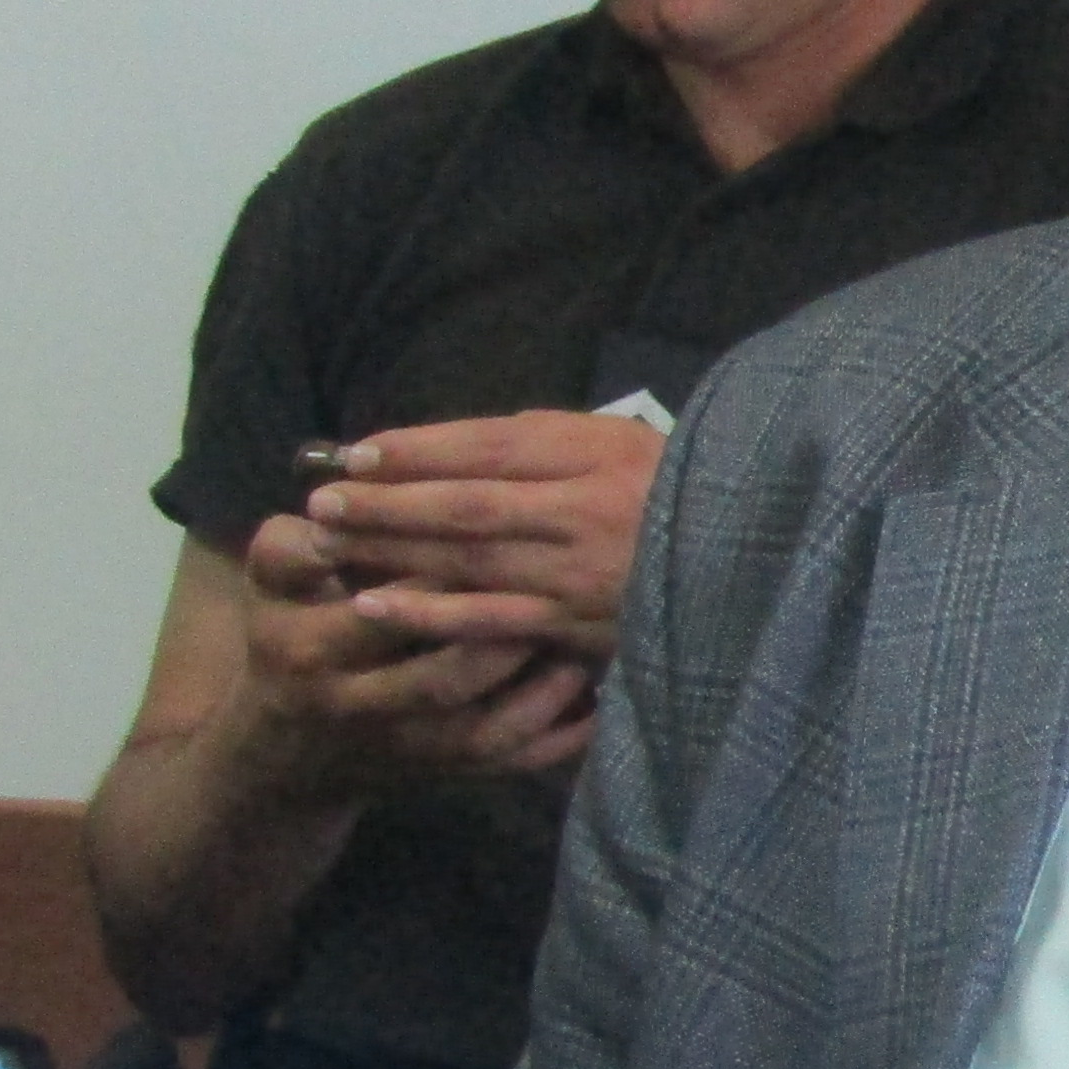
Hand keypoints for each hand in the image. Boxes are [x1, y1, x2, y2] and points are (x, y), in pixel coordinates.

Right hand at [227, 510, 601, 788]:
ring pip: (487, 725)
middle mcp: (356, 706)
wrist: (293, 746)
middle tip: (566, 578)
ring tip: (588, 632)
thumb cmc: (290, 629)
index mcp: (306, 647)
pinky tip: (598, 692)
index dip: (435, 576)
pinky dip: (560, 730)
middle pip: (444, 676)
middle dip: (506, 632)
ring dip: (542, 681)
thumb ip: (296, 542)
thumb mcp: (272, 582)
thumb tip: (343, 485)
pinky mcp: (446, 774)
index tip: (492, 531)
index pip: (377, 613)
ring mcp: (407, 748)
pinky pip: (513, 759)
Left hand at [297, 410, 664, 656]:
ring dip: (393, 553)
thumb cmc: (671, 490)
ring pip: (469, 561)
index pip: (493, 447)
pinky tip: (378, 606)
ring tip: (332, 545)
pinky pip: (492, 621)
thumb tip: (446, 447)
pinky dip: (432, 614)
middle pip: (467, 504)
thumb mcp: (621, 441)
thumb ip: (544, 440)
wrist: (745, 563)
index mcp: (599, 455)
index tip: (356, 453)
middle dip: (388, 503)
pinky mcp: (577, 627)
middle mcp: (585, 512)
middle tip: (323, 502)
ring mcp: (579, 575)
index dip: (420, 450)